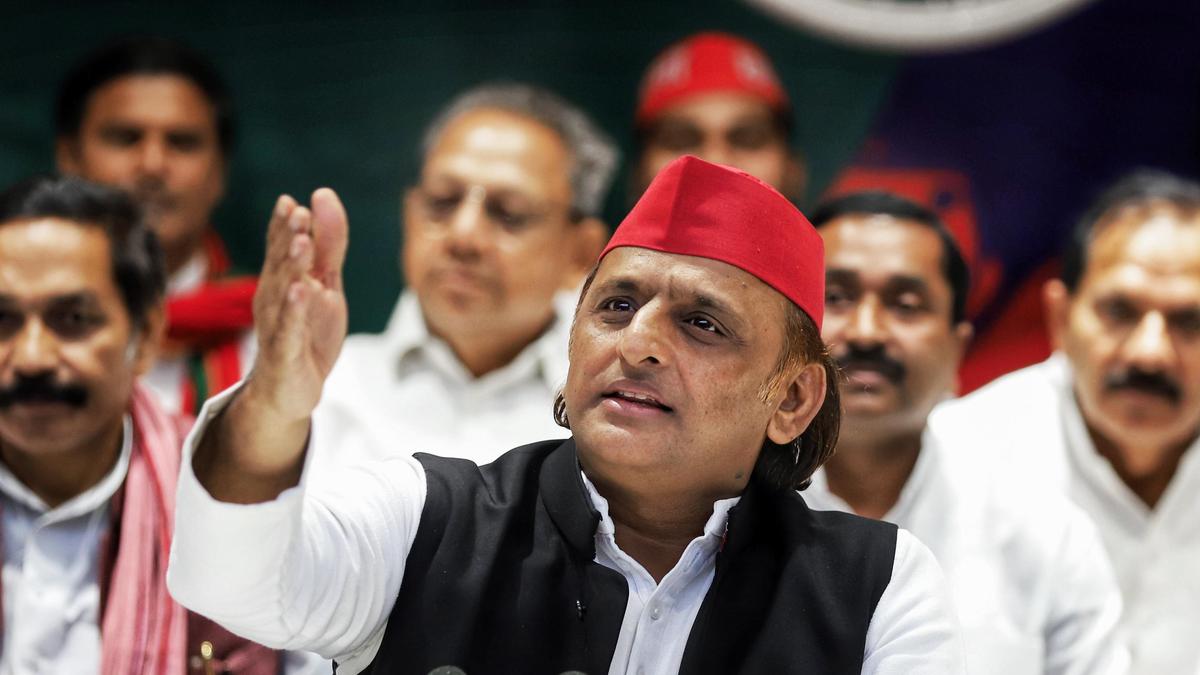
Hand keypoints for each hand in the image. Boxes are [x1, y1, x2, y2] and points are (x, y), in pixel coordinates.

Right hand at [246, 189, 348, 421]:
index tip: (290, 201)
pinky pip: (289, 329)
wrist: (291, 391)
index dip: (283, 224)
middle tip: (298, 213)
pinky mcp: (285, 354)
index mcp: (282, 280)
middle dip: (288, 237)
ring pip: (282, 293)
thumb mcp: (326, 284)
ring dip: (291, 267)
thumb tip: (322, 193)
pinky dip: (295, 310)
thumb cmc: (307, 332)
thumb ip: (328, 243)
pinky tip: (301, 290)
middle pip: (280, 264)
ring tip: (301, 242)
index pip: (280, 246)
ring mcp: (276, 326)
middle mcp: (273, 299)